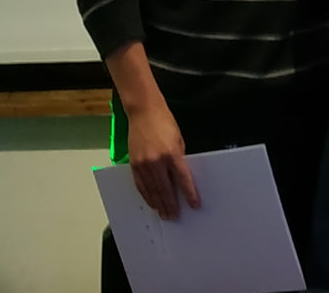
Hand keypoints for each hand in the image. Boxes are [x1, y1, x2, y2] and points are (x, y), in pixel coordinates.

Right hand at [126, 102, 199, 219]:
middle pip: (165, 189)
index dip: (189, 194)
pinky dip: (146, 195)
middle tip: (174, 216)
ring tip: (164, 214)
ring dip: (158, 204)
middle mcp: (157, 161)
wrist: (144, 112)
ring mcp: (143, 164)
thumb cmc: (165, 123)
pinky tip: (151, 202)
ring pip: (152, 190)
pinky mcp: (134, 164)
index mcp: (172, 154)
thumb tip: (179, 176)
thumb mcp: (179, 140)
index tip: (194, 205)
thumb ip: (179, 158)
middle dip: (171, 204)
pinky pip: (140, 184)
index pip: (182, 179)